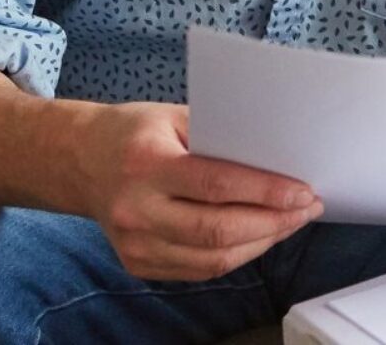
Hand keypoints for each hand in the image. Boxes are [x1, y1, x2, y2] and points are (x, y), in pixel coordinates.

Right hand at [72, 102, 322, 281]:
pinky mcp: (137, 264)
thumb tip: (278, 157)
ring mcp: (134, 244)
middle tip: (307, 208)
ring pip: (212, 258)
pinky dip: (236, 255)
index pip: (216, 185)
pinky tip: (258, 236)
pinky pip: (198, 269)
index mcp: (146, 164)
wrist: (79, 161)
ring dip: (261, 242)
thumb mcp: (174, 116)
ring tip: (290, 222)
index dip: (266, 192)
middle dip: (274, 222)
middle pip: (218, 230)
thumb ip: (220, 137)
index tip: (304, 191)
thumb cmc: (135, 132)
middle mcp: (136, 209)